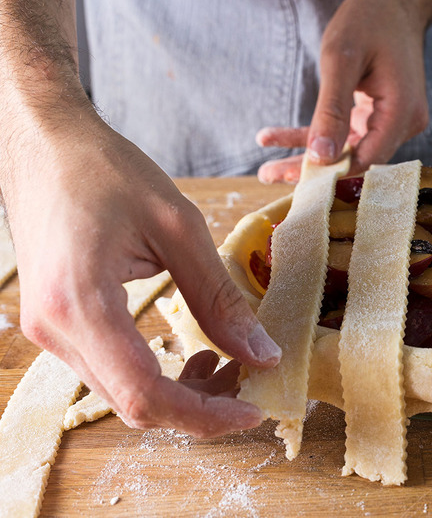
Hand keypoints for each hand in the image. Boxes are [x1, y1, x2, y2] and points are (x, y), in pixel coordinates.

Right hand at [1, 107, 280, 437]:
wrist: (43, 143)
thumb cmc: (105, 170)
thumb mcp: (178, 227)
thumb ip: (219, 298)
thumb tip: (261, 354)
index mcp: (79, 303)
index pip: (145, 394)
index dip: (205, 415)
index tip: (255, 409)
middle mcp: (55, 330)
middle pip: (135, 404)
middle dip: (201, 406)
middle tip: (251, 382)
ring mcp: (50, 330)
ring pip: (124, 393)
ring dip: (182, 392)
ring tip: (231, 363)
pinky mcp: (57, 324)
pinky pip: (112, 370)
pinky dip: (158, 374)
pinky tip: (196, 352)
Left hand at [256, 0, 431, 182]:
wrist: (392, 2)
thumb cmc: (369, 21)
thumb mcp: (341, 61)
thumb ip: (331, 110)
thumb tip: (321, 156)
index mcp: (401, 113)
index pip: (366, 159)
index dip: (331, 175)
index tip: (293, 181)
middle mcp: (403, 123)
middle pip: (355, 159)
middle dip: (311, 170)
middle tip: (269, 175)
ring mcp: (392, 121)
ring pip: (346, 149)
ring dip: (307, 156)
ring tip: (267, 168)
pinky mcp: (379, 116)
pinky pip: (345, 132)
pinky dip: (315, 134)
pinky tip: (277, 137)